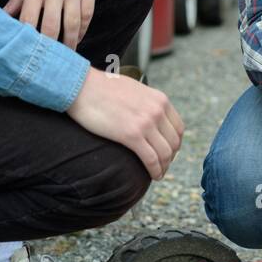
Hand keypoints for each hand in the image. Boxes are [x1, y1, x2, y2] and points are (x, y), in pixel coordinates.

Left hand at [4, 0, 100, 49]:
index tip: (25, 52)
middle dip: (49, 47)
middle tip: (46, 61)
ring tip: (66, 55)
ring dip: (69, 43)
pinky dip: (83, 29)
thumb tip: (4, 14)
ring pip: (72, 25)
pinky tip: (78, 36)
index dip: (26, 39)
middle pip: (51, 28)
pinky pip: (87, 14)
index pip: (28, 20)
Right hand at [66, 68, 183, 179]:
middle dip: (170, 158)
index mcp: (160, 100)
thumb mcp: (135, 90)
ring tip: (158, 174)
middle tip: (163, 166)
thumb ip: (146, 103)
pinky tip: (153, 175)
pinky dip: (155, 170)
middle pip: (174, 143)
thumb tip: (148, 116)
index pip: (178, 128)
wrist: (83, 86)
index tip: (168, 152)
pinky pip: (151, 159)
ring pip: (165, 153)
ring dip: (164, 167)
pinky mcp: (132, 135)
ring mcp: (146, 123)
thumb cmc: (102, 88)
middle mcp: (157, 111)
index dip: (175, 144)